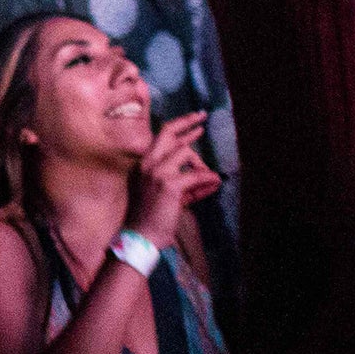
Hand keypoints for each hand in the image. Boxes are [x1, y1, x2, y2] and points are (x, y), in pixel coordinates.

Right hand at [125, 111, 219, 247]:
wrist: (140, 237)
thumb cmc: (150, 217)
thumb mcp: (165, 194)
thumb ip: (186, 183)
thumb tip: (210, 177)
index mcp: (142, 164)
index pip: (160, 137)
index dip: (179, 127)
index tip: (194, 121)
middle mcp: (147, 163)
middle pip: (168, 132)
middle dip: (187, 122)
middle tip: (202, 116)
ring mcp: (157, 172)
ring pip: (185, 153)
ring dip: (201, 164)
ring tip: (210, 176)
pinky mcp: (169, 184)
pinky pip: (196, 176)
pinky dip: (207, 179)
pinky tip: (215, 182)